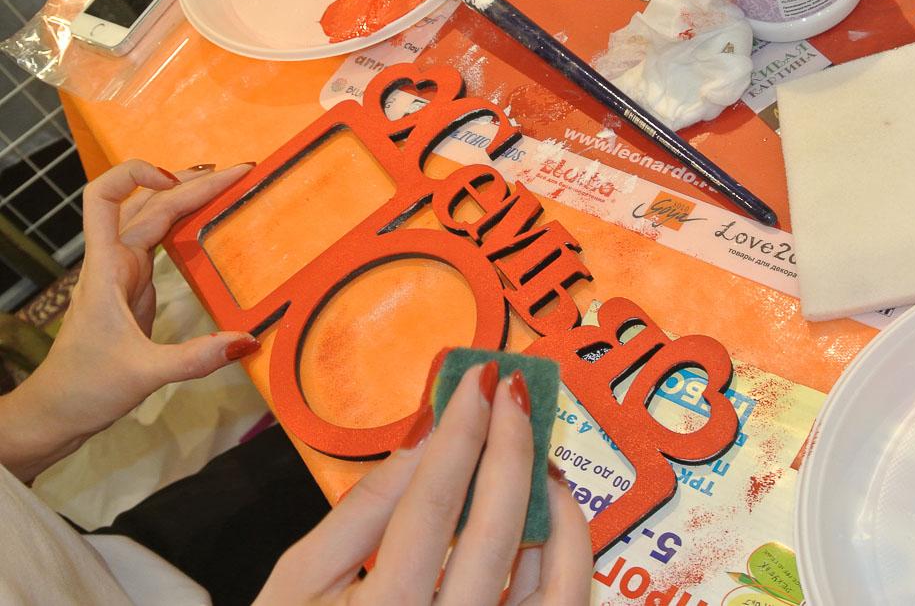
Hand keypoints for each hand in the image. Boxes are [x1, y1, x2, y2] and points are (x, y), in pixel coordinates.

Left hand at [0, 160, 257, 480]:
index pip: (103, 197)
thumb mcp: (144, 374)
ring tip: (228, 183)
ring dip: (187, 195)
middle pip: (147, 202)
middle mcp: (113, 261)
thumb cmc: (86, 387)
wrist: (58, 409)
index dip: (137, 176)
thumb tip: (248, 341)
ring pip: (153, 217)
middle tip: (240, 173)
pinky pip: (160, 240)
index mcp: (106, 268)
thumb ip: (195, 358)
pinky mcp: (135, 286)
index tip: (179, 182)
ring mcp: (124, 272)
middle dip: (192, 183)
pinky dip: (184, 222)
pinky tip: (208, 218)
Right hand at [255, 364, 593, 604]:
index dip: (461, 430)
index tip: (478, 375)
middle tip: (514, 391)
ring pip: (553, 576)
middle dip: (510, 445)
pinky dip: (569, 551)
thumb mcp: (302, 579)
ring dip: (554, 499)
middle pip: (496, 528)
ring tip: (537, 450)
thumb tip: (426, 433)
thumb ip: (363, 507)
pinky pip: (563, 604)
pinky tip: (550, 510)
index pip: (432, 502)